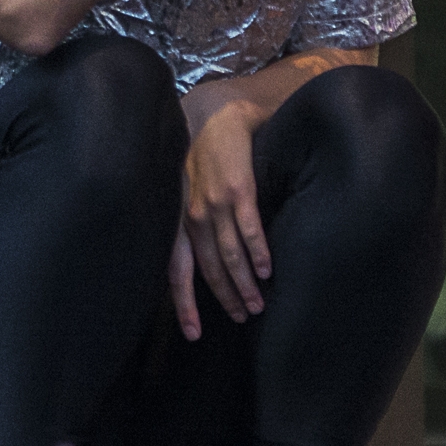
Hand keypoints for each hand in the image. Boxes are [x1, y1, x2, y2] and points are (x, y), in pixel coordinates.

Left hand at [172, 84, 270, 333]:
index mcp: (180, 219)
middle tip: (243, 317)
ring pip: (231, 256)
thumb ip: (190, 219)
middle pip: (210, 270)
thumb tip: (202, 253)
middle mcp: (194, 216)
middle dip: (226, 298)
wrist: (217, 113)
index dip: (185, 304)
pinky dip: (259, 253)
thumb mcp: (183, 188)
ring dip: (245, 284)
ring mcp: (216, 204)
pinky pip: (250, 230)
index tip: (194, 333)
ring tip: (259, 303)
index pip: (177, 271)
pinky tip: (268, 270)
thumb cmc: (199, 152)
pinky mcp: (240, 190)